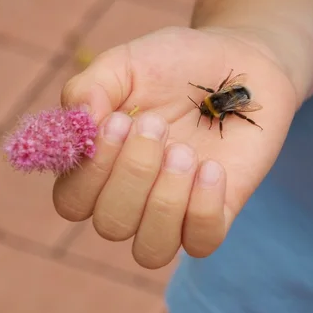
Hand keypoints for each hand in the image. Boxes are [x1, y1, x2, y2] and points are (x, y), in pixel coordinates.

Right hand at [53, 26, 296, 267]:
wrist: (240, 63)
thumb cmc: (178, 64)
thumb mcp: (126, 63)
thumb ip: (90, 87)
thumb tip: (78, 125)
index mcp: (103, 166)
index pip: (72, 201)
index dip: (89, 170)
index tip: (118, 120)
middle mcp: (135, 196)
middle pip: (110, 225)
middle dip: (132, 173)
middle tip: (156, 124)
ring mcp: (178, 208)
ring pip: (151, 249)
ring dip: (164, 200)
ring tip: (184, 151)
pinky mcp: (219, 210)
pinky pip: (201, 242)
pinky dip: (202, 209)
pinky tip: (212, 167)